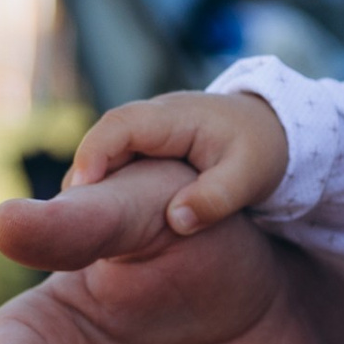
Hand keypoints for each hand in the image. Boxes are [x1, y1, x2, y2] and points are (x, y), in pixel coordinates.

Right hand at [64, 88, 290, 236]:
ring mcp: (147, 132)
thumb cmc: (260, 149)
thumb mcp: (249, 176)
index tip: (81, 191)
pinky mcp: (146, 148)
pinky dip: (107, 187)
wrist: (272, 129)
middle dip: (84, 175)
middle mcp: (152, 118)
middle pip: (102, 140)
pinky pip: (116, 163)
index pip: (119, 126)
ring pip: (105, 153)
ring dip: (93, 184)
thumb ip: (215, 198)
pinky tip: (104, 220)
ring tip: (84, 226)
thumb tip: (176, 222)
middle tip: (72, 219)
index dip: (94, 154)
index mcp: (174, 117)